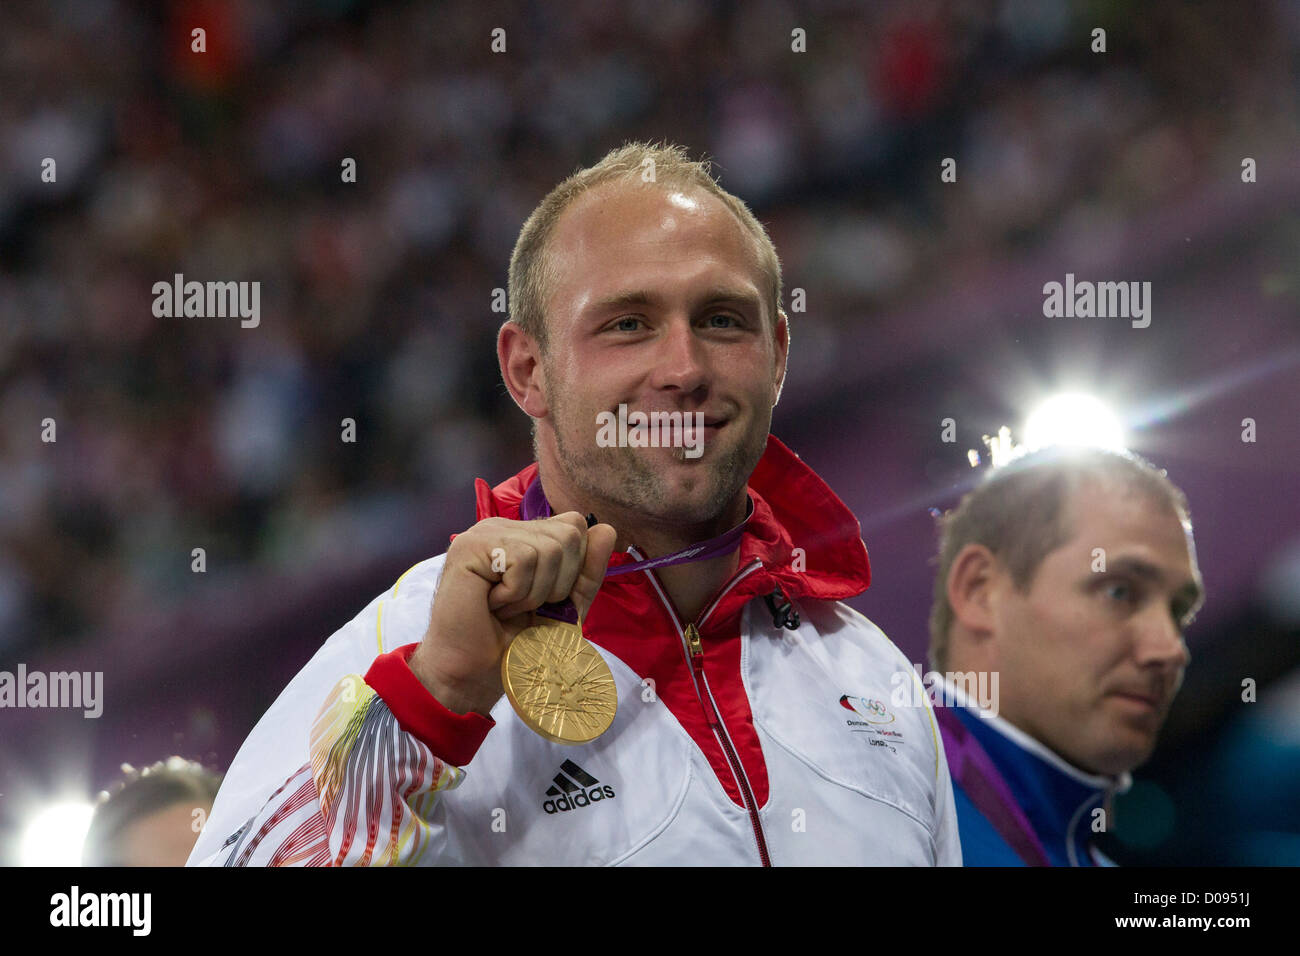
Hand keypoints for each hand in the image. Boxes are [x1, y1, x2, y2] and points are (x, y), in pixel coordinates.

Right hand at [408, 512, 616, 715]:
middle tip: (523, 606)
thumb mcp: (566, 606)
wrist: (475, 672)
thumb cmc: (514, 641)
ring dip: (534, 593)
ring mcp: (486, 533)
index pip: (575, 525)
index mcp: (526, 535)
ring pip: (549, 549)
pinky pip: (523, 560)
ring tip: (506, 607)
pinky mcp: (470, 546)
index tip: (547, 599)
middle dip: (557, 584)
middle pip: (569, 534)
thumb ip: (587, 570)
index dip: (574, 568)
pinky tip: (492, 604)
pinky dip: (516, 594)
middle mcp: (506, 527)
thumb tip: (607, 529)